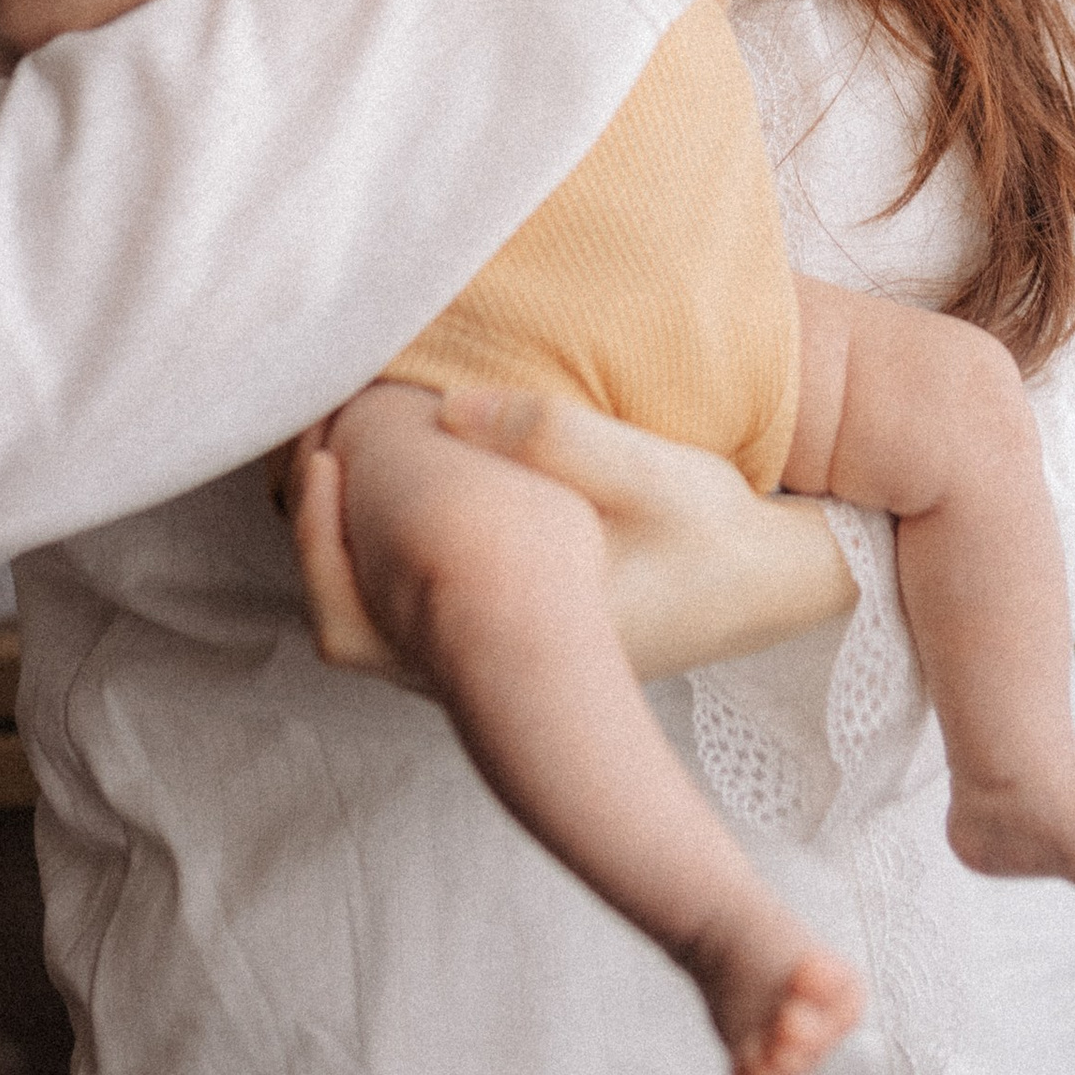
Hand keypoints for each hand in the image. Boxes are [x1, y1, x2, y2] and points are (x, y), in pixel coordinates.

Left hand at [280, 384, 857, 686]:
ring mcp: (500, 659)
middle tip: (308, 435)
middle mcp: (493, 665)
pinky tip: (391, 480)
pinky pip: (409, 604)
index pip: (365, 615)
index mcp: (512, 638)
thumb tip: (448, 409)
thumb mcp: (651, 472)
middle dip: (315, 529)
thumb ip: (554, 436)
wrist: (767, 583)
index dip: (319, 537)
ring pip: (374, 615)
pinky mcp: (513, 634)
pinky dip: (379, 548)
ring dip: (343, 539)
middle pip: (349, 619)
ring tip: (334, 446)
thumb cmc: (711, 532)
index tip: (320, 452)